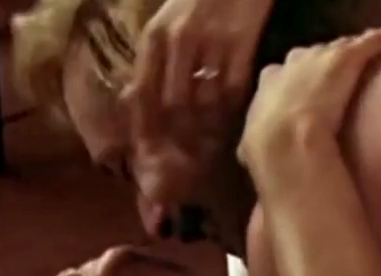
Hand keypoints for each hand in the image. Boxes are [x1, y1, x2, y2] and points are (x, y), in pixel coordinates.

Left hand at [124, 0, 274, 234]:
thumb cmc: (197, 0)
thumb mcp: (166, 23)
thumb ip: (154, 62)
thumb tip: (138, 105)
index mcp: (154, 37)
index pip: (142, 94)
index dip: (144, 129)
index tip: (149, 155)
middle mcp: (178, 40)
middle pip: (173, 105)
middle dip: (180, 135)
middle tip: (188, 154)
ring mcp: (211, 40)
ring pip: (206, 101)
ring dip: (208, 124)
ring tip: (212, 139)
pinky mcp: (242, 41)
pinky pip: (234, 89)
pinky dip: (232, 107)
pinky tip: (232, 112)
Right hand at [237, 17, 380, 174]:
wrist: (284, 141)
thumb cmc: (266, 149)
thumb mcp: (250, 145)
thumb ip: (251, 144)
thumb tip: (242, 156)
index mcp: (269, 81)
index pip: (282, 71)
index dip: (294, 79)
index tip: (301, 90)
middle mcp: (294, 62)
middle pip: (312, 54)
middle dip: (323, 62)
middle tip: (337, 75)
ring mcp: (322, 57)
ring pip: (343, 46)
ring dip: (355, 49)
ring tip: (370, 49)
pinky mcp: (348, 56)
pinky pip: (374, 40)